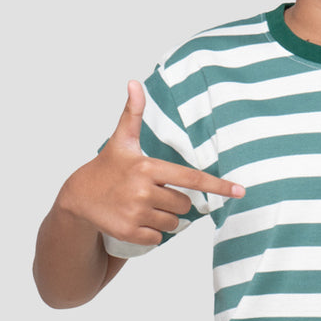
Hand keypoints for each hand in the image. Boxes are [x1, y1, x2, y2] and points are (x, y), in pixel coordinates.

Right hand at [58, 81, 244, 244]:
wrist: (79, 197)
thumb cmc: (108, 166)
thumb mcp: (121, 140)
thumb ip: (133, 113)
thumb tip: (134, 82)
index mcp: (148, 167)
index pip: (192, 178)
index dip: (218, 185)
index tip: (240, 191)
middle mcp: (144, 191)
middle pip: (184, 205)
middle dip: (175, 201)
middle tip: (153, 193)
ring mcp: (137, 213)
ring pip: (173, 223)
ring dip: (164, 218)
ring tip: (142, 206)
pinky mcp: (130, 232)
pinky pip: (158, 238)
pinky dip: (151, 233)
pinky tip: (136, 220)